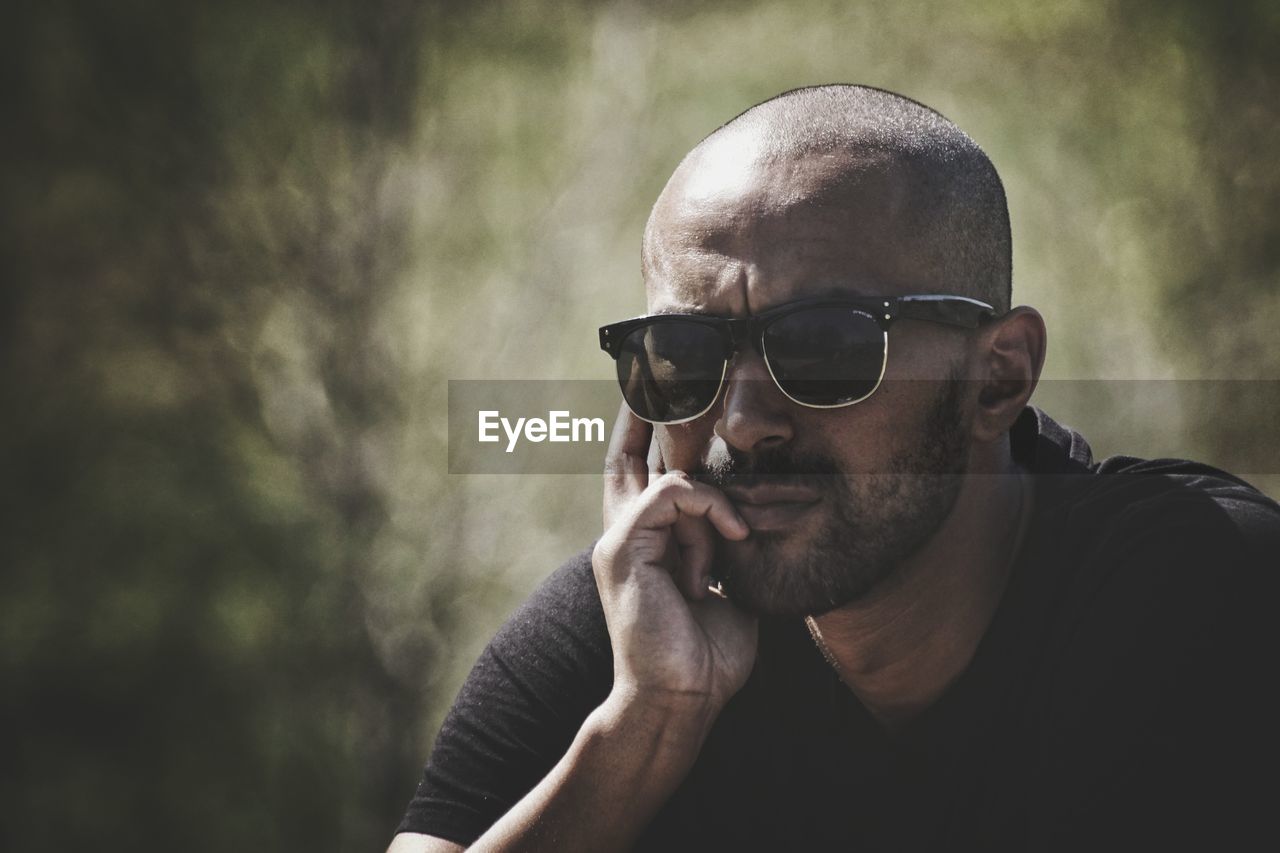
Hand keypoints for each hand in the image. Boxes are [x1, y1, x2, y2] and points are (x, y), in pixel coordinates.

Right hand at [592, 404, 758, 717]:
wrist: (683, 698)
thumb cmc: (707, 655)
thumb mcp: (730, 587)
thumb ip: (729, 546)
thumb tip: (754, 515)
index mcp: (645, 544)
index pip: (638, 473)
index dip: (645, 433)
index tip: (659, 395)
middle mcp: (623, 534)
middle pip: (627, 455)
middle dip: (645, 413)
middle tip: (659, 377)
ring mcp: (617, 538)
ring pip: (673, 478)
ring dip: (716, 507)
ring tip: (731, 551)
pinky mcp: (621, 546)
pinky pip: (671, 493)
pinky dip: (709, 510)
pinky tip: (729, 541)